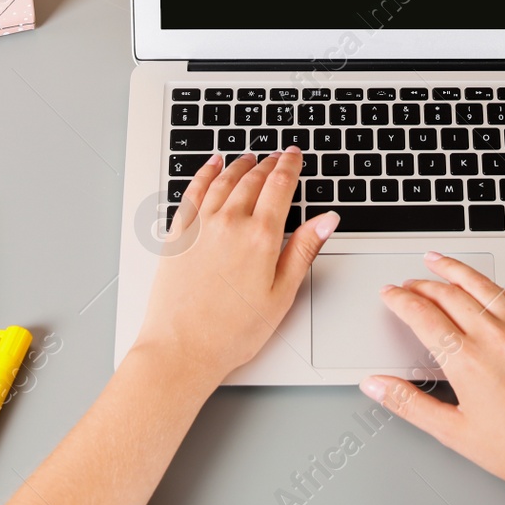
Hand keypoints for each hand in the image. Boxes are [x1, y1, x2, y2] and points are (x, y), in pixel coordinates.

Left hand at [135, 149, 338, 388]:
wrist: (181, 348)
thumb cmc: (231, 331)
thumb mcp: (281, 295)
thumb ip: (303, 250)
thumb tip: (326, 220)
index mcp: (260, 237)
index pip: (280, 186)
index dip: (290, 166)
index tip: (295, 155)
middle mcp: (229, 223)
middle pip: (253, 180)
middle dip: (269, 164)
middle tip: (278, 156)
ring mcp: (200, 226)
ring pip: (223, 181)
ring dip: (240, 165)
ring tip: (250, 158)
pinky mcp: (177, 234)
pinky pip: (193, 192)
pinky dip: (204, 174)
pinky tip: (210, 166)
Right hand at [360, 253, 504, 504]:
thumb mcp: (452, 432)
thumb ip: (409, 404)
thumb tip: (377, 386)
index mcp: (466, 361)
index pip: (422, 315)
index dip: (400, 300)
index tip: (390, 294)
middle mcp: (493, 338)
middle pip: (448, 294)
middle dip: (422, 284)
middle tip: (408, 283)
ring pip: (480, 286)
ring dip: (454, 270)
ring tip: (437, 261)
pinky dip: (490, 285)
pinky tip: (483, 284)